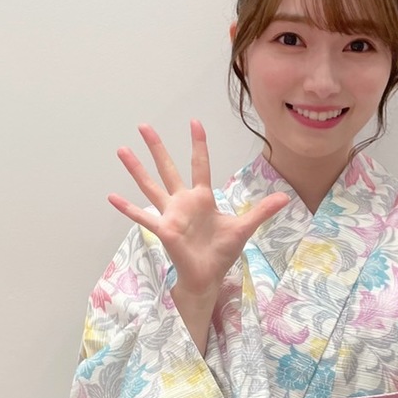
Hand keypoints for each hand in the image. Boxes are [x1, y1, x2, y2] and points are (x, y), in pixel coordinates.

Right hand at [108, 120, 289, 300]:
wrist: (209, 276)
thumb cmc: (222, 251)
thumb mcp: (244, 227)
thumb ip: (261, 211)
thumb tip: (285, 197)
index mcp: (202, 198)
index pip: (200, 165)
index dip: (198, 144)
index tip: (194, 122)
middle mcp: (183, 202)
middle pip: (168, 168)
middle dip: (157, 147)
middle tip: (145, 126)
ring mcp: (171, 214)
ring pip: (151, 186)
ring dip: (136, 169)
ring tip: (122, 150)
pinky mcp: (165, 230)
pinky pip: (143, 217)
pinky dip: (127, 208)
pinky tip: (111, 197)